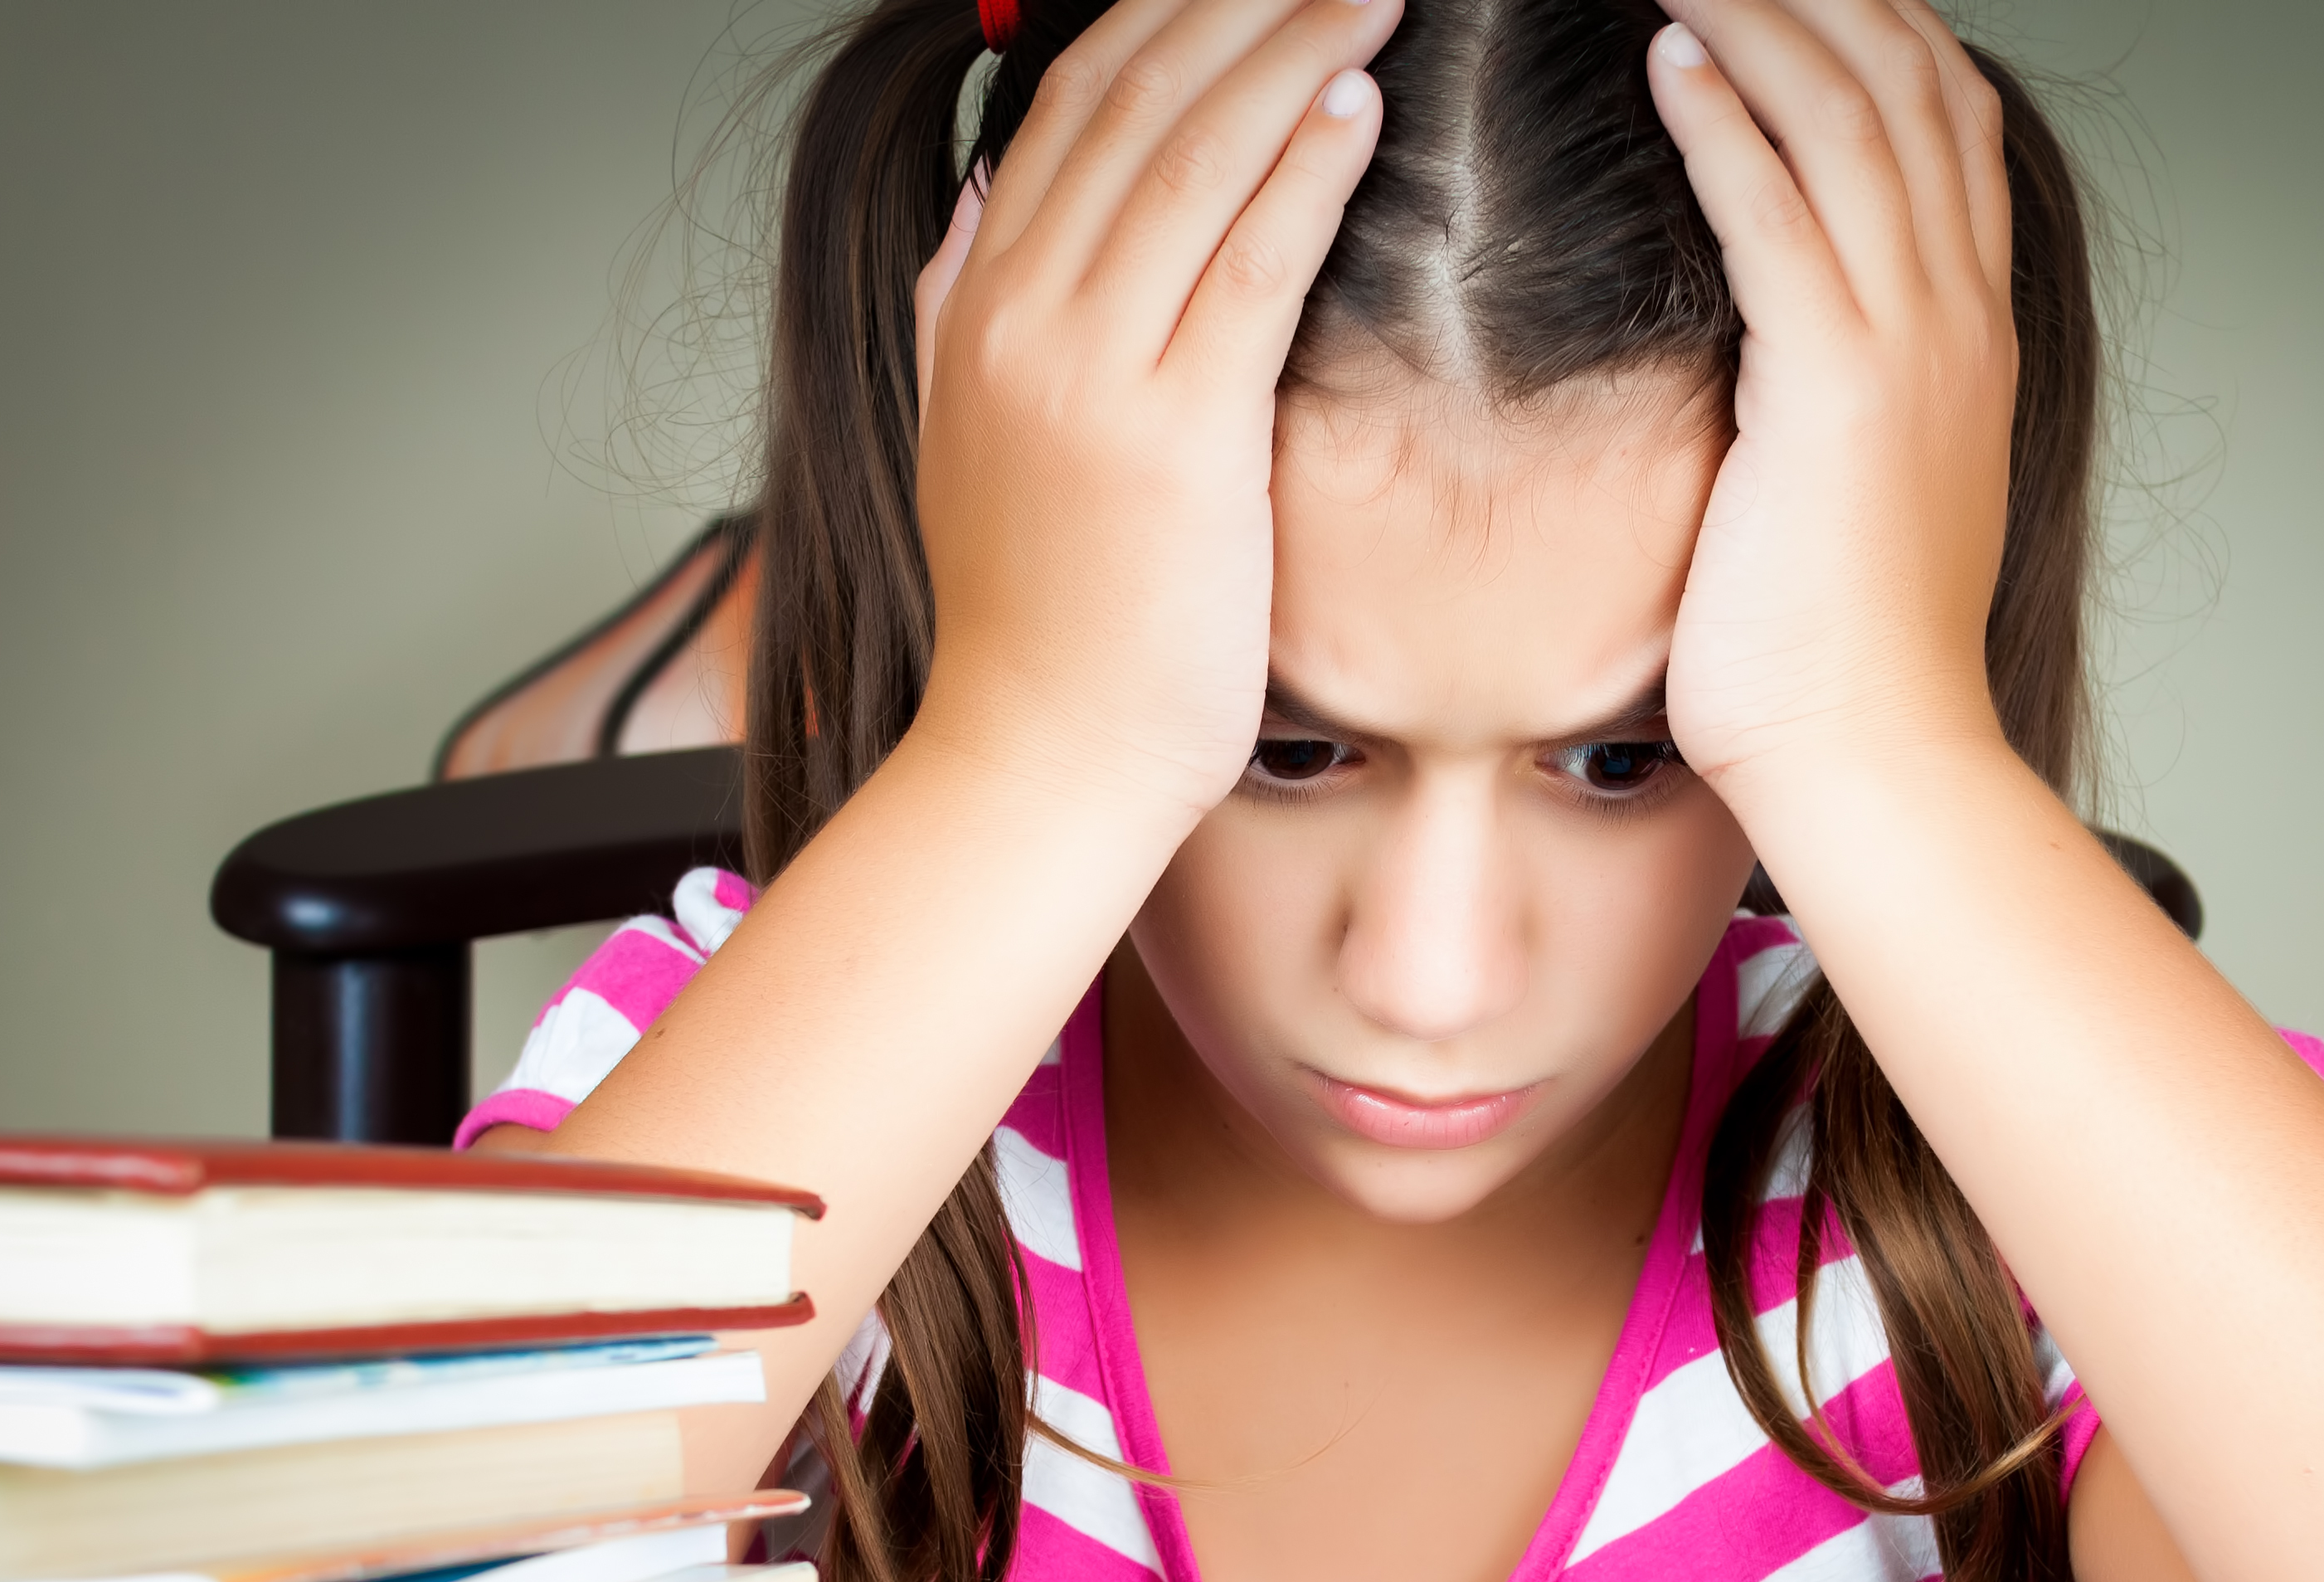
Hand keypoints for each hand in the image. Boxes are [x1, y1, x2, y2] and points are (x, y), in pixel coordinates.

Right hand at [908, 0, 1397, 826]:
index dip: (1160, 13)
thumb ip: (963, 312)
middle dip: (1240, 1)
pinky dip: (1306, 167)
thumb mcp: (965, 443)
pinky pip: (1250, 261)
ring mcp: (1089, 370)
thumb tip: (976, 210)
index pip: (1068, 106)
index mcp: (974, 306)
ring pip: (1196, 154)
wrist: (1037, 762)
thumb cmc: (1041, 628)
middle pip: (1133, 98)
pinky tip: (1360, 101)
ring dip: (1294, 50)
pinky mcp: (1173, 435)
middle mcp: (1017, 314)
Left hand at [1645, 0, 2020, 803]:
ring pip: (1847, 118)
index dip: (1880, 24)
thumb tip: (1778, 364)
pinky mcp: (1834, 388)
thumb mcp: (1857, 493)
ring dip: (1759, 16)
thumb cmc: (1838, 660)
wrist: (1875, 759)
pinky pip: (1779, 214)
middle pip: (1907, 82)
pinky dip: (1726, 118)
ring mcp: (1909, 346)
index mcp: (1967, 337)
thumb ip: (1836, 397)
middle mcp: (1956, 317)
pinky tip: (1667, 53)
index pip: (1945, 123)